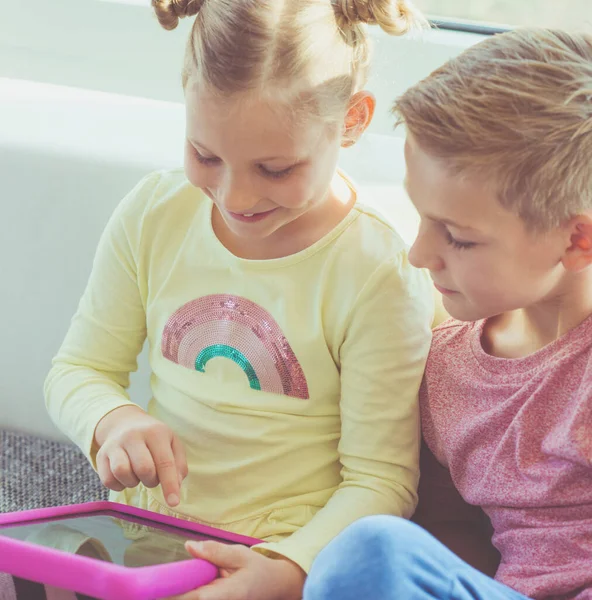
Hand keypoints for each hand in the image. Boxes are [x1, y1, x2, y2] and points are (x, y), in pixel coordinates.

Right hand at [94, 405, 187, 506]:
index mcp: (155, 432)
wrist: (125, 423)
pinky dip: (119, 485)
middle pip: (144, 468)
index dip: (170, 485)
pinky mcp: (101, 455)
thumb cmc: (154, 438)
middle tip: (153, 477)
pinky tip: (126, 477)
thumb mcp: (172, 443)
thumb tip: (176, 487)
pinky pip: (108, 480)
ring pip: (122, 472)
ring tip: (138, 476)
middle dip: (151, 481)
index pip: (165, 462)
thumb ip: (178, 465)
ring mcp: (115, 444)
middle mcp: (133, 436)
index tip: (174, 502)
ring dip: (133, 482)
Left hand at [166, 541, 305, 599]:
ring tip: (187, 578)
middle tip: (162, 581)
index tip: (158, 587)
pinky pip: (199, 597)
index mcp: (229, 594)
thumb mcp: (240, 554)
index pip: (198, 597)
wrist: (275, 586)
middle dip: (177, 590)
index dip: (176, 594)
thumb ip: (215, 552)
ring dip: (185, 590)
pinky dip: (192, 591)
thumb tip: (189, 546)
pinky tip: (196, 581)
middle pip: (191, 599)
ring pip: (194, 598)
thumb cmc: (257, 569)